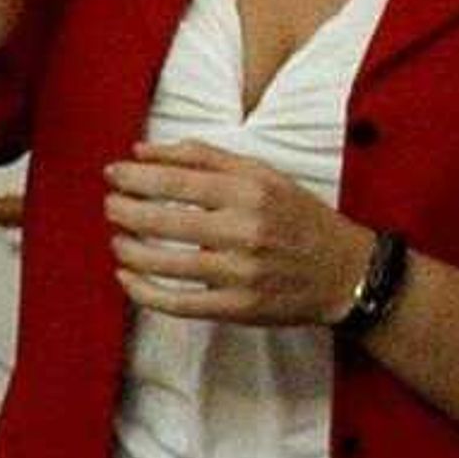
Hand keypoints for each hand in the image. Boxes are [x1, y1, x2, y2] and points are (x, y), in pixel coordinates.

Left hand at [104, 140, 377, 326]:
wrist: (348, 271)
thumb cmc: (298, 217)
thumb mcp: (262, 174)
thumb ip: (203, 156)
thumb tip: (142, 150)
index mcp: (249, 193)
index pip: (175, 180)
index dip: (134, 177)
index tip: (111, 174)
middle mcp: (244, 231)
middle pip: (161, 219)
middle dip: (123, 211)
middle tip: (110, 206)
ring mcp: (240, 273)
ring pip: (162, 262)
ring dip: (127, 249)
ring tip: (118, 240)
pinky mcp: (237, 308)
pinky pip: (176, 303)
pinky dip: (142, 291)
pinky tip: (126, 277)